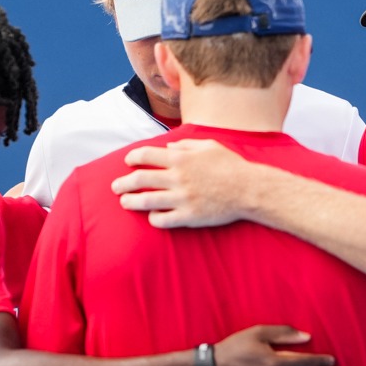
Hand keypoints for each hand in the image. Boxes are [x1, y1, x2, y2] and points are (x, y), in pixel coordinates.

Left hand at [113, 139, 257, 228]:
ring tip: (124, 202)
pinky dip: (153, 218)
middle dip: (123, 183)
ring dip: (131, 202)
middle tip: (116, 187)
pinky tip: (152, 217)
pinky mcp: (189, 217)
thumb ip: (186, 145)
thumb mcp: (209, 146)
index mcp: (181, 159)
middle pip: (140, 179)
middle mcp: (178, 178)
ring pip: (146, 201)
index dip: (133, 158)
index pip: (146, 155)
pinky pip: (163, 220)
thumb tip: (168, 148)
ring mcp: (182, 199)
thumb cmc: (230, 166)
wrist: (249, 190)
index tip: (128, 162)